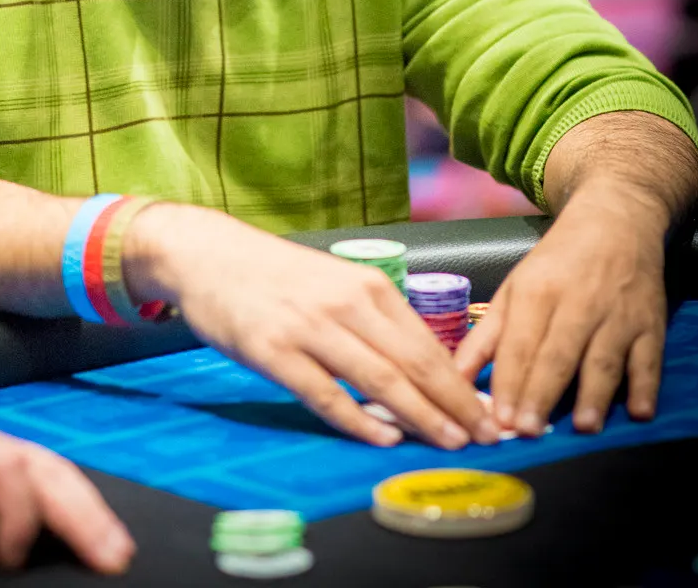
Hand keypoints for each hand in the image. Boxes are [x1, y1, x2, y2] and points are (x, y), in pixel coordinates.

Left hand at [0, 392, 134, 574]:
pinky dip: (67, 496)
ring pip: (50, 465)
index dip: (19, 516)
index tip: (11, 562)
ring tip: (115, 547)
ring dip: (85, 504)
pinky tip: (85, 524)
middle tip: (116, 557)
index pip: (6, 471)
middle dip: (82, 509)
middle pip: (45, 464)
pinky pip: (36, 472)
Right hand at [124, 204, 497, 449]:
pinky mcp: (273, 351)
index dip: (462, 383)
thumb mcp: (333, 283)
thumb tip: (422, 370)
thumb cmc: (275, 275)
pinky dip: (358, 419)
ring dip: (421, 416)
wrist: (208, 253)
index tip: (489, 411)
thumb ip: (372, 320)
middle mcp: (344, 303)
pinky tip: (383, 439)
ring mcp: (308, 328)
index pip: (426, 343)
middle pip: (412, 363)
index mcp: (365, 285)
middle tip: (487, 437)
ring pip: (378, 379)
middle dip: (455, 405)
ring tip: (451, 442)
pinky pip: (325, 394)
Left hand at [454, 180, 668, 436]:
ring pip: (603, 358)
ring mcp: (617, 314)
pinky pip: (649, 359)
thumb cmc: (556, 262)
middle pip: (557, 354)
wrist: (615, 220)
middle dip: (541, 393)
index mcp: (537, 291)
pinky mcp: (650, 324)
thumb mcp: (514, 289)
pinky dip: (645, 385)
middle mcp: (577, 303)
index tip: (499, 420)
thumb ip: (485, 338)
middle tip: (529, 432)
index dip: (510, 382)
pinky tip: (639, 411)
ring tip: (581, 427)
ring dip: (593, 394)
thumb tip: (454, 377)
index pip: (520, 343)